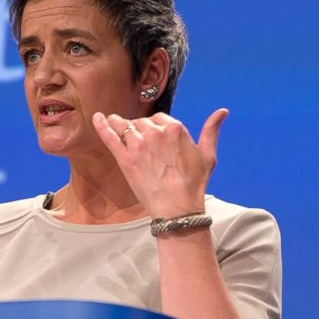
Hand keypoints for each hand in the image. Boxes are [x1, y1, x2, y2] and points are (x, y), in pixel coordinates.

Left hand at [91, 109, 227, 218]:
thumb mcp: (208, 155)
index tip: (154, 137)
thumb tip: (222, 112)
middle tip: (139, 143)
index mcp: (175, 128)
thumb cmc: (194, 183)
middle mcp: (156, 132)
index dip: (155, 127)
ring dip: (119, 124)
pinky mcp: (125, 158)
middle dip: (139, 129)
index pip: (159, 118)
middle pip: (140, 122)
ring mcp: (138, 144)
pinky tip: (96, 118)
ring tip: (113, 124)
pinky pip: (109, 136)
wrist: (177, 207)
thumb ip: (211, 130)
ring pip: (124, 125)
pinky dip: (101, 125)